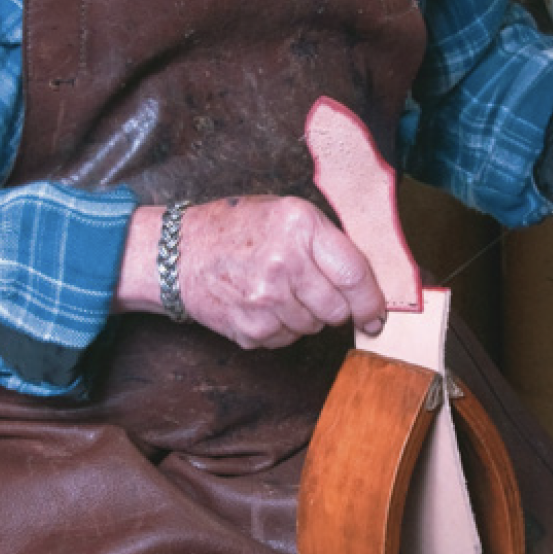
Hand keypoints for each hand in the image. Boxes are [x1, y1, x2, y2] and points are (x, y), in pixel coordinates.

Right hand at [122, 196, 387, 350]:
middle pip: (337, 309)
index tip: (377, 314)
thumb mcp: (284, 213)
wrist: (176, 254)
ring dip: (305, 315)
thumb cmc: (233, 229)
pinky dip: (280, 327)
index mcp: (299, 227)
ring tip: (276, 290)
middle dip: (333, 306)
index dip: (372, 301)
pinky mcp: (252, 330)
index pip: (354, 275)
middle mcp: (284, 263)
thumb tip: (366, 286)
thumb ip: (326, 242)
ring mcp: (266, 301)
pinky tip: (260, 304)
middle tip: (309, 289)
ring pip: (313, 327)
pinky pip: (287, 339)